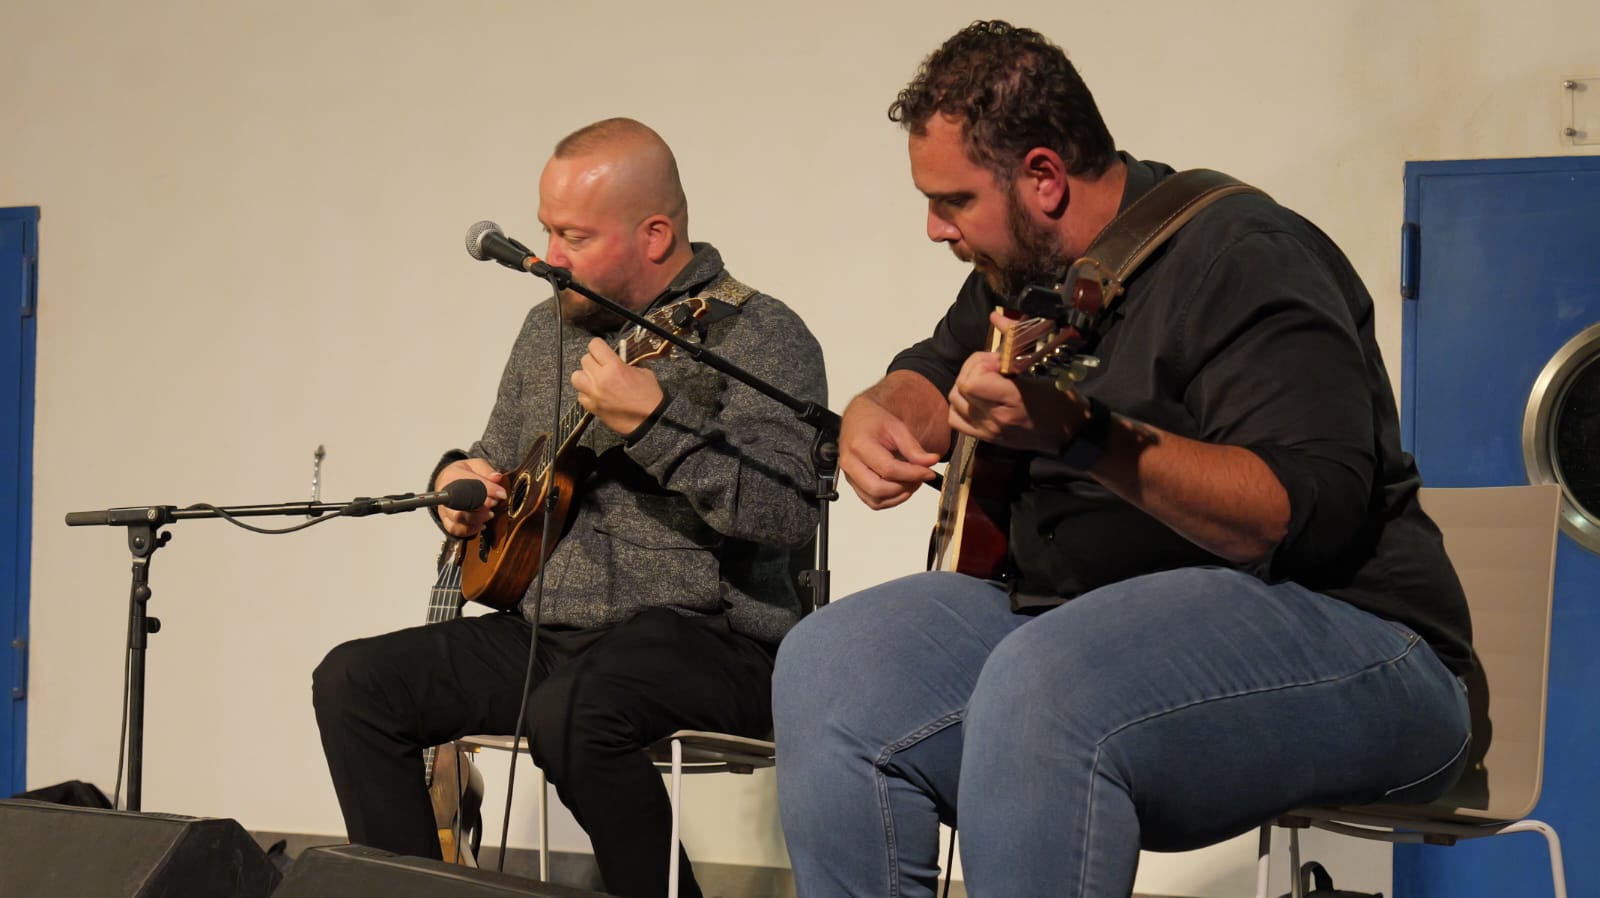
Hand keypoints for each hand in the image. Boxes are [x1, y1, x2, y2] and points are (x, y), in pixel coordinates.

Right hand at [434, 457, 505, 537]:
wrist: (448, 480)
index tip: (502, 494)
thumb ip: (486, 471)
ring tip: (489, 514)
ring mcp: (444, 509)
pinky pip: (456, 530)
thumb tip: (497, 477)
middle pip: (460, 508)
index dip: (488, 491)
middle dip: (482, 509)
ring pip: (458, 520)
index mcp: (451, 477)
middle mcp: (445, 495)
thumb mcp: (476, 465)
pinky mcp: (446, 520)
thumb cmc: (463, 473)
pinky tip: (481, 524)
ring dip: (478, 519)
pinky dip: (471, 529)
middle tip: (493, 503)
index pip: (469, 486)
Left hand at [571, 338, 664, 436]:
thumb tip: (618, 359)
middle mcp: (601, 379)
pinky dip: (586, 393)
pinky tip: (596, 394)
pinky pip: (580, 396)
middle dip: (593, 360)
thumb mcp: (642, 372)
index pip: (594, 346)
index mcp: (614, 367)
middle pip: (584, 360)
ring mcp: (594, 395)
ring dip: (584, 376)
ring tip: (594, 379)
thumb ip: (627, 363)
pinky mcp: (592, 408)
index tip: (601, 350)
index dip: (598, 346)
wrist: (650, 421)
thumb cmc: (649, 397)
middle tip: (601, 365)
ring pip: (576, 377)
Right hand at [839, 394, 940, 509]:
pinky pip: (873, 502)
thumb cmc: (873, 421)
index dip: (912, 474)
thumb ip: (913, 447)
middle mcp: (850, 464)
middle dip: (904, 487)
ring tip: (912, 481)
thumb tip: (931, 462)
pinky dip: (891, 500)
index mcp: (859, 445)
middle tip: (920, 477)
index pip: (888, 469)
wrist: (857, 420)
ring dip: (899, 496)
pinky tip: (902, 487)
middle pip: (878, 489)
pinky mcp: (854, 485)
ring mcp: (850, 477)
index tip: (928, 472)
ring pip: (876, 501)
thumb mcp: (897, 427)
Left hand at [948, 350, 1083, 454]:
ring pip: (955, 400)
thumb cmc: (1060, 401)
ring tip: (985, 378)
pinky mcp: (985, 437)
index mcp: (1012, 400)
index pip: (973, 382)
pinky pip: (955, 419)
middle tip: (994, 365)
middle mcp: (995, 418)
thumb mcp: (1041, 371)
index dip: (981, 364)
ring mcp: (988, 430)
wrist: (1069, 434)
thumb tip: (995, 318)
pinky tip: (975, 396)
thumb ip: (1014, 346)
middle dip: (974, 368)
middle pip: (962, 387)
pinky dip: (960, 404)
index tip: (999, 360)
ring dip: (966, 383)